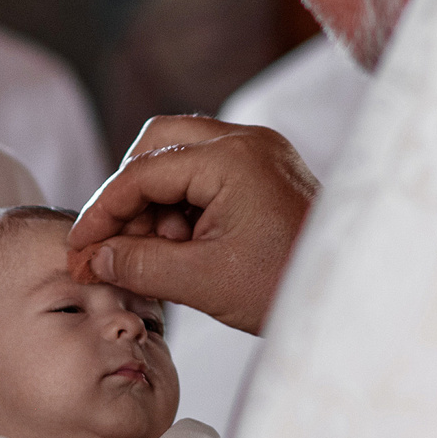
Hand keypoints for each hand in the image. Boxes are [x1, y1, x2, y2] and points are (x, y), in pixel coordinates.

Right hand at [67, 117, 316, 334]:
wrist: (356, 296)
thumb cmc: (289, 286)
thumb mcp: (203, 281)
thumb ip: (139, 264)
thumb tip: (94, 258)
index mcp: (232, 159)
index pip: (142, 173)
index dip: (102, 211)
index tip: (80, 247)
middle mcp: (247, 141)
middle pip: (158, 143)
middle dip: (128, 193)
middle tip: (116, 242)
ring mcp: (261, 151)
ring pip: (181, 156)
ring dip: (156, 201)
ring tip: (160, 254)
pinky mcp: (267, 170)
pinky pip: (208, 172)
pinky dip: (184, 204)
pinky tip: (184, 247)